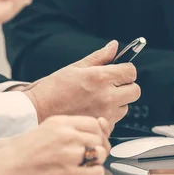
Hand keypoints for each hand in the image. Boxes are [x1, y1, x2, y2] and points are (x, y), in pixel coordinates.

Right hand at [0, 116, 111, 174]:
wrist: (3, 169)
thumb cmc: (23, 153)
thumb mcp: (46, 131)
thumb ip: (71, 129)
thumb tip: (101, 128)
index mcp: (60, 122)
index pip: (94, 123)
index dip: (98, 134)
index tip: (94, 142)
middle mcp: (65, 134)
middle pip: (99, 139)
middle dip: (99, 149)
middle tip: (90, 158)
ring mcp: (67, 153)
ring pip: (101, 154)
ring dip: (97, 162)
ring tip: (85, 166)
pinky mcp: (67, 172)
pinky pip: (96, 171)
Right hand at [24, 40, 141, 128]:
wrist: (38, 112)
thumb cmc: (53, 90)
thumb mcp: (75, 68)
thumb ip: (99, 57)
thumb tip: (115, 46)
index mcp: (99, 78)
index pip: (131, 72)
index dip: (126, 71)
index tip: (120, 72)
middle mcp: (106, 97)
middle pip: (135, 91)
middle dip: (127, 87)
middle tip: (113, 86)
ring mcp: (105, 114)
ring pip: (126, 107)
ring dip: (118, 103)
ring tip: (98, 100)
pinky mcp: (102, 127)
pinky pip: (115, 120)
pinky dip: (109, 116)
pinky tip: (93, 111)